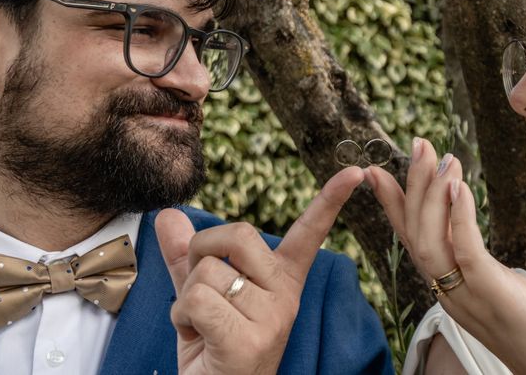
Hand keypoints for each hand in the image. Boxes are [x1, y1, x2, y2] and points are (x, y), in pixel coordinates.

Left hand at [155, 167, 363, 374]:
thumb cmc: (211, 352)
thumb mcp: (200, 298)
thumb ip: (186, 257)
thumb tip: (168, 216)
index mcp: (282, 281)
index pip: (309, 233)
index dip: (330, 200)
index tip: (356, 172)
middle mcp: (285, 296)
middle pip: (238, 235)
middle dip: (201, 253)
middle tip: (200, 290)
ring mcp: (272, 319)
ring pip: (207, 272)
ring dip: (185, 299)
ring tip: (201, 327)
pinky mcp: (249, 340)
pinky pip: (196, 299)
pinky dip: (181, 317)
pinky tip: (198, 340)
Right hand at [366, 138, 525, 374]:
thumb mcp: (503, 289)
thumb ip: (480, 266)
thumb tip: (468, 237)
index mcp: (448, 289)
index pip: (411, 240)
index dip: (392, 204)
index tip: (375, 170)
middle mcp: (449, 293)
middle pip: (415, 234)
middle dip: (411, 186)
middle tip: (418, 145)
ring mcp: (468, 297)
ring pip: (429, 241)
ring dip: (431, 195)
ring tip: (441, 157)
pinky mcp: (493, 296)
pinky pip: (466, 251)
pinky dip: (458, 216)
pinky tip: (460, 187)